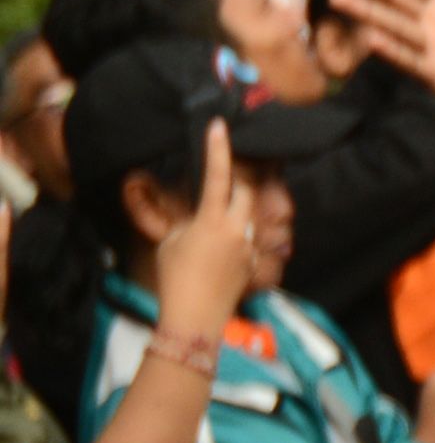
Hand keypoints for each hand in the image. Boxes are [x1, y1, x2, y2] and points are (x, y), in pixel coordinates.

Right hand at [149, 124, 255, 338]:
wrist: (194, 316)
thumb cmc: (175, 277)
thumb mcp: (171, 241)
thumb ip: (188, 221)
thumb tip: (199, 215)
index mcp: (213, 220)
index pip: (217, 176)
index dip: (218, 149)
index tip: (219, 126)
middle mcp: (237, 229)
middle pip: (245, 192)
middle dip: (235, 184)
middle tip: (220, 182)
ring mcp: (249, 246)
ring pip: (248, 217)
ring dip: (235, 214)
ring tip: (211, 229)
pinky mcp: (254, 262)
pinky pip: (249, 240)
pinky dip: (236, 239)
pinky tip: (218, 255)